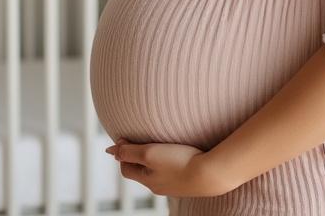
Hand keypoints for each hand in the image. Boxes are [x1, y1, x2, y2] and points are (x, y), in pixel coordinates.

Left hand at [105, 137, 231, 196]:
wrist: (212, 174)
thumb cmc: (179, 162)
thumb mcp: (149, 154)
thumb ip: (129, 152)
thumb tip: (111, 151)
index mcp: (148, 181)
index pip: (126, 169)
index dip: (122, 154)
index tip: (124, 138)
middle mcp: (160, 186)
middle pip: (141, 171)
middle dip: (137, 157)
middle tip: (138, 141)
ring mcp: (175, 186)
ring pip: (157, 172)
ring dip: (154, 159)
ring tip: (157, 146)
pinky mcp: (189, 181)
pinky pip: (173, 171)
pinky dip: (169, 162)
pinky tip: (177, 154)